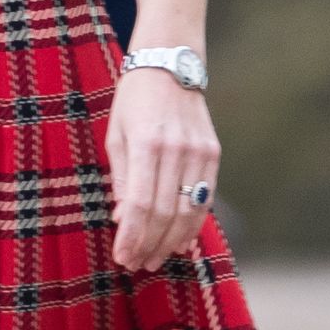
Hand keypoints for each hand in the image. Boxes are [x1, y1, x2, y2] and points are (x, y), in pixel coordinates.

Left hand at [105, 65, 219, 271]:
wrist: (170, 65)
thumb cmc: (133, 101)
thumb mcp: (116, 135)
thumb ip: (120, 178)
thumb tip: (122, 220)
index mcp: (147, 144)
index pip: (140, 204)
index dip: (132, 236)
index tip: (122, 257)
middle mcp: (177, 149)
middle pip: (165, 213)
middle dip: (149, 245)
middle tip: (136, 264)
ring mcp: (199, 152)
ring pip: (189, 212)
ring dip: (171, 242)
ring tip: (154, 259)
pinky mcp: (213, 154)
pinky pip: (204, 199)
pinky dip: (193, 225)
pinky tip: (179, 242)